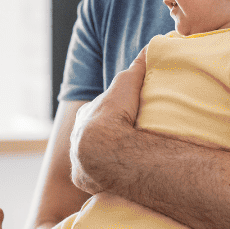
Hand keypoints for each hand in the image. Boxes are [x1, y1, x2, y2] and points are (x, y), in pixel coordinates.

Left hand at [69, 48, 146, 193]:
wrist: (102, 147)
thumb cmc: (114, 112)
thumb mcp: (128, 82)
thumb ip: (139, 66)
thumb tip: (152, 46)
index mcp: (85, 115)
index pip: (96, 113)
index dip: (109, 113)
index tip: (122, 117)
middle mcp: (77, 138)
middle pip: (92, 137)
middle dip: (105, 140)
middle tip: (125, 143)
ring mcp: (78, 160)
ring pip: (91, 159)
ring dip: (103, 162)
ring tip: (124, 165)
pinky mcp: (82, 180)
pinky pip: (93, 179)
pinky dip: (103, 180)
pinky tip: (116, 183)